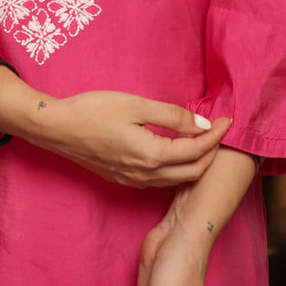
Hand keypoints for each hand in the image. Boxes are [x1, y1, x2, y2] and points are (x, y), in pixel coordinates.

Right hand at [24, 92, 230, 188]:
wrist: (57, 129)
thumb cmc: (94, 110)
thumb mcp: (136, 104)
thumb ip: (172, 116)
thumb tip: (202, 124)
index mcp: (151, 156)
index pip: (196, 151)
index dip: (216, 136)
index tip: (228, 120)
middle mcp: (146, 175)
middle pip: (192, 172)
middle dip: (211, 153)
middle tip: (219, 131)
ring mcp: (133, 181)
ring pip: (177, 179)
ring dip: (195, 162)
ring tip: (203, 138)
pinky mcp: (123, 179)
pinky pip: (161, 180)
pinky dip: (177, 167)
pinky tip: (176, 150)